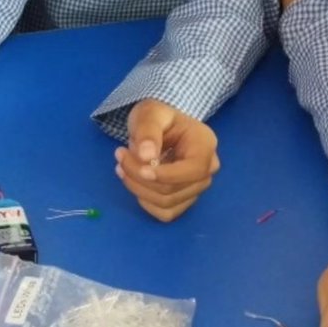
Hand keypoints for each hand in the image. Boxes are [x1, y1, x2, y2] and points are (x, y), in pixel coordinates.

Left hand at [114, 100, 219, 221]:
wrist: (160, 126)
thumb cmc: (157, 117)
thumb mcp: (149, 113)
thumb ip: (147, 131)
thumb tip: (146, 156)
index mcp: (205, 145)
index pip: (193, 170)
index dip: (164, 174)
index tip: (139, 167)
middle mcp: (207, 169)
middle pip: (174, 189)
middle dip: (140, 178)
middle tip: (120, 156)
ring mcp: (197, 187)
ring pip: (167, 203)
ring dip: (138, 188)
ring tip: (122, 165)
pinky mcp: (185, 199)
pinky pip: (166, 213)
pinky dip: (145, 201)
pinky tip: (135, 182)